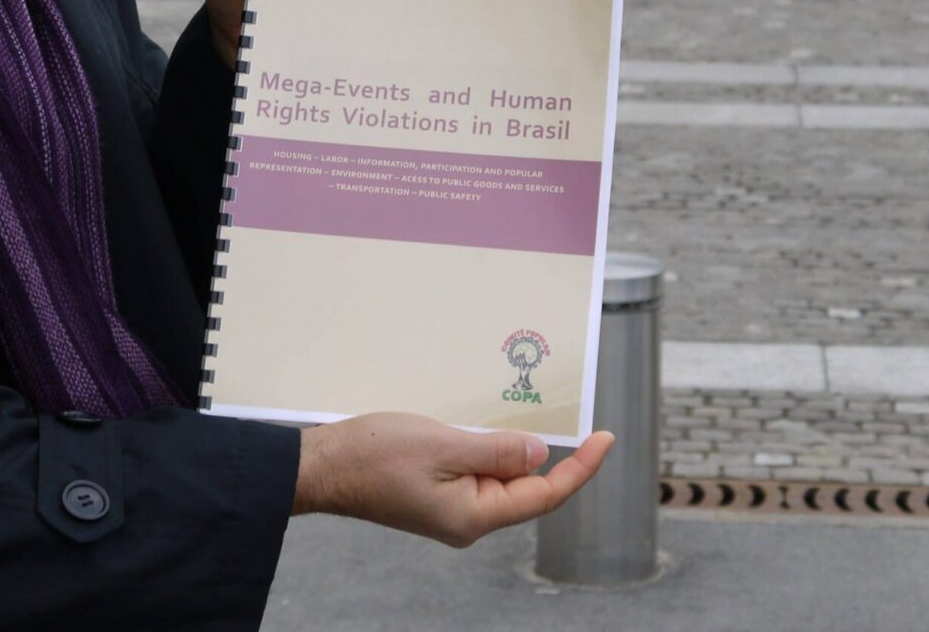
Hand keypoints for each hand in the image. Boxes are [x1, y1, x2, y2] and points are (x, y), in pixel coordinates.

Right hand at [292, 413, 613, 547]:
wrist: (323, 465)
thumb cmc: (375, 456)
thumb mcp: (444, 445)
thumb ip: (496, 451)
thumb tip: (541, 454)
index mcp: (474, 516)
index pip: (544, 495)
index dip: (580, 468)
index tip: (605, 439)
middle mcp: (467, 518)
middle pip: (525, 487)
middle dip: (546, 451)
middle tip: (569, 412)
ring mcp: (450, 507)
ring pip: (500, 475)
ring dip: (514, 445)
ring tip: (523, 409)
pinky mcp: (435, 492)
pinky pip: (476, 469)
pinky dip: (488, 446)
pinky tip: (487, 422)